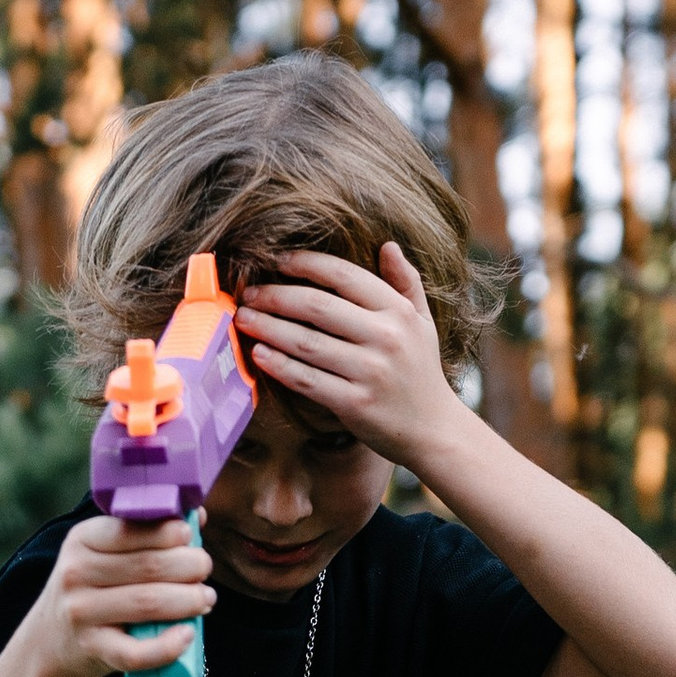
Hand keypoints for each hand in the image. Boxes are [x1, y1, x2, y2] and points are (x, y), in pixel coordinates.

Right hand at [21, 507, 215, 676]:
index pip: (132, 530)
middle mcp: (77, 573)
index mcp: (83, 540)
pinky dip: (167, 646)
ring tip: (206, 599)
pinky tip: (187, 635)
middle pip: (148, 566)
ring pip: (148, 603)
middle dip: (189, 566)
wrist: (53, 640)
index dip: (169, 532)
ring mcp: (82, 613)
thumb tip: (197, 517)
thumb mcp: (104, 554)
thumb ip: (144, 534)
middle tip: (205, 569)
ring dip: (188, 601)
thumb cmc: (93, 590)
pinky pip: (136, 652)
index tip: (190, 537)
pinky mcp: (92, 649)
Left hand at [236, 244, 467, 473]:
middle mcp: (385, 338)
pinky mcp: (355, 404)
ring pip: (306, 343)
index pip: (344, 276)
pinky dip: (279, 366)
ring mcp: (369, 372)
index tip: (278, 261)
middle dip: (276, 296)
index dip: (306, 264)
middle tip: (249, 294)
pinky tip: (259, 354)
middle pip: (317, 306)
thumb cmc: (421, 372)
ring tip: (243, 319)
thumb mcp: (422, 322)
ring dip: (268, 328)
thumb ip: (406, 283)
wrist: (433, 431)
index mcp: (397, 311)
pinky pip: (308, 380)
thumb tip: (388, 245)